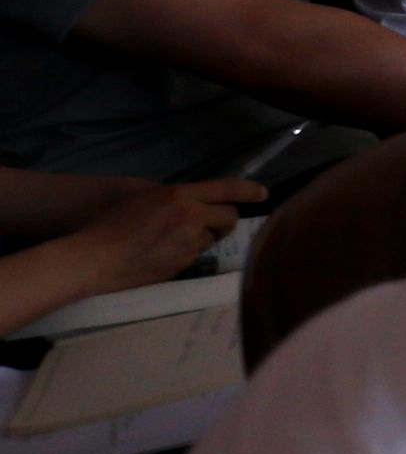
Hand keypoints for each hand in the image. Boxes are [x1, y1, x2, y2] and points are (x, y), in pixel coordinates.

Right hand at [38, 179, 245, 303]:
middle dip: (223, 220)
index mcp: (179, 196)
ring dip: (201, 238)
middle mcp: (190, 217)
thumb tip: (198, 202)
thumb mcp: (146, 199)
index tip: (263, 194)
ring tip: (171, 240)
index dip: (248, 190)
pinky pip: (195, 256)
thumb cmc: (110, 225)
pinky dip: (187, 253)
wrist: (94, 259)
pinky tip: (163, 254)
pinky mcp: (183, 265)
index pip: (226, 188)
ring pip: (211, 239)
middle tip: (208, 223)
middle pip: (229, 217)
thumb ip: (176, 198)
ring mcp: (188, 244)